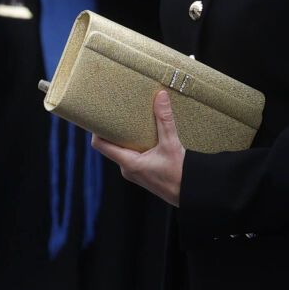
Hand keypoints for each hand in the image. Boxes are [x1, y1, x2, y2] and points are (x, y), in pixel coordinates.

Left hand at [92, 91, 185, 206]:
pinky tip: (146, 135)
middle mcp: (128, 169)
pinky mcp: (144, 173)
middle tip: (119, 112)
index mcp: (128, 163)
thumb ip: (165, 119)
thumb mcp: (172, 144)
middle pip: (111, 145)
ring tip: (133, 121)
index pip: (99, 145)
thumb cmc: (180, 175)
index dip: (96, 129)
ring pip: (123, 151)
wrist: (192, 194)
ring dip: (126, 137)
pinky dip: (136, 144)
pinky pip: (133, 156)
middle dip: (114, 130)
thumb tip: (160, 96)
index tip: (100, 115)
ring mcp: (135, 172)